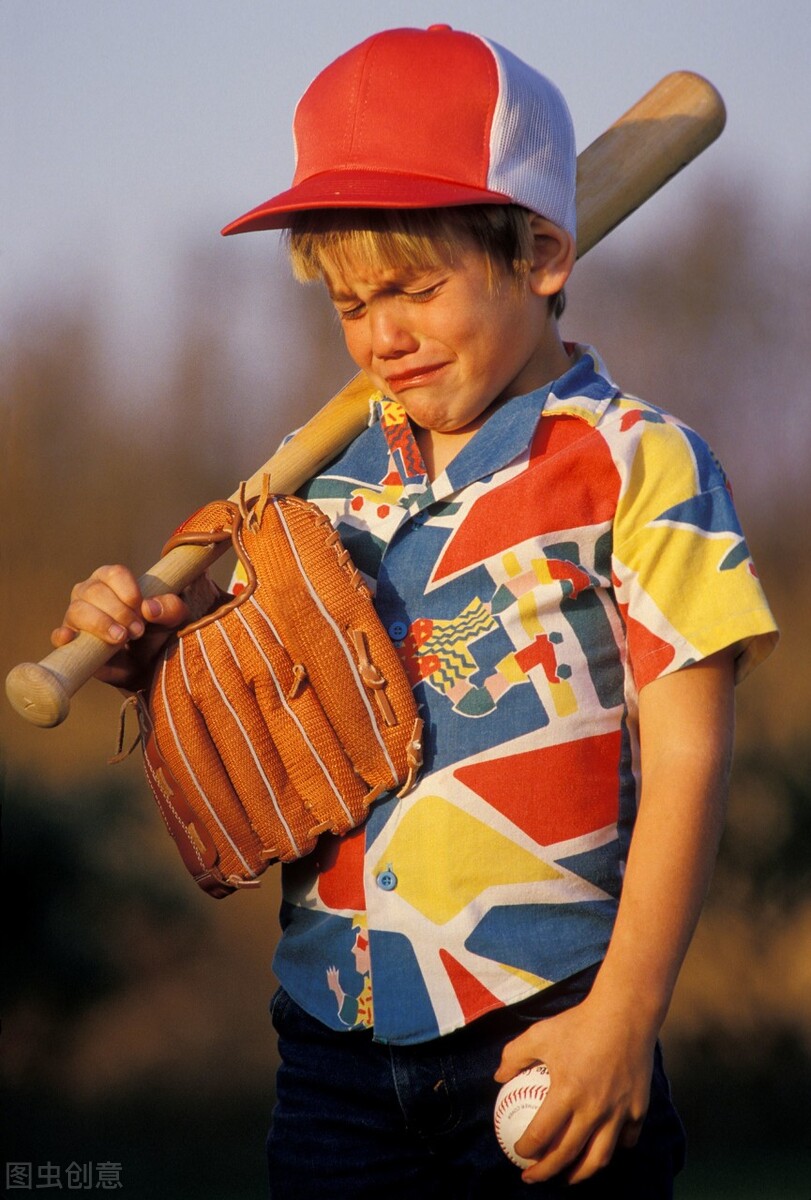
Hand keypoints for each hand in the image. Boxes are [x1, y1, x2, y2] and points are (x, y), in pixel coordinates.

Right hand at [50, 564, 191, 690]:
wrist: (148, 665)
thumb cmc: (158, 631)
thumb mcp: (174, 619)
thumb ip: (171, 608)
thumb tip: (150, 608)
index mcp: (112, 579)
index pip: (113, 573)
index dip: (128, 590)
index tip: (142, 607)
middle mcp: (89, 593)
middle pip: (95, 591)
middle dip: (119, 611)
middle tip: (138, 630)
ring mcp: (77, 616)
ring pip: (78, 610)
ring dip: (101, 624)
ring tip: (121, 638)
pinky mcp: (72, 642)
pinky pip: (59, 635)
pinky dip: (64, 635)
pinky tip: (71, 638)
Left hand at [494, 994, 655, 1184]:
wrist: (625, 1013)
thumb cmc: (579, 1023)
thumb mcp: (539, 1033)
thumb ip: (515, 1055)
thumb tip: (498, 1076)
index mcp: (567, 1093)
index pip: (541, 1136)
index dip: (526, 1150)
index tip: (518, 1153)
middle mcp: (593, 1109)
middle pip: (567, 1155)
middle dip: (546, 1172)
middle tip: (534, 1176)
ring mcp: (618, 1112)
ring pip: (599, 1158)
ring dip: (581, 1174)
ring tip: (568, 1177)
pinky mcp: (639, 1108)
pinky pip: (626, 1139)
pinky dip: (613, 1149)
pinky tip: (601, 1148)